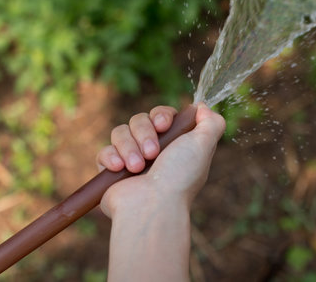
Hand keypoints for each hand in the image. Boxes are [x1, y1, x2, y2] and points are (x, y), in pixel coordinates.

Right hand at [96, 103, 224, 217]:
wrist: (151, 207)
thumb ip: (211, 123)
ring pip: (120, 132)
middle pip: (139, 120)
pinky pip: (104, 150)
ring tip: (136, 168)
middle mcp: (153, 150)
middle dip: (144, 134)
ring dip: (129, 148)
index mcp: (174, 144)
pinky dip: (111, 157)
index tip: (163, 125)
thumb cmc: (178, 178)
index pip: (161, 115)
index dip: (161, 115)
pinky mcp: (111, 170)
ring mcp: (130, 159)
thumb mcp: (203, 146)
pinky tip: (119, 169)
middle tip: (153, 154)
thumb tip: (203, 107)